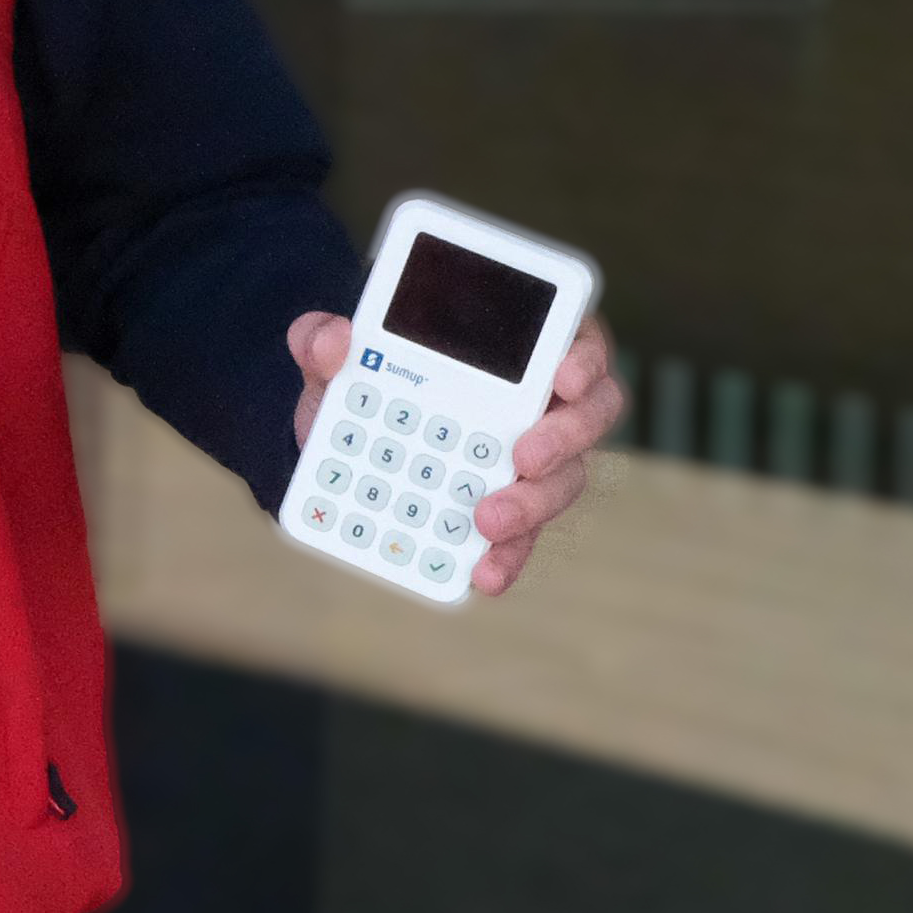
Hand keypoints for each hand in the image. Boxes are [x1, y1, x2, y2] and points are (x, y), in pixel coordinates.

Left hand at [288, 308, 623, 594]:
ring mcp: (534, 461)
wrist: (337, 439)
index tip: (563, 373)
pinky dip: (508, 556)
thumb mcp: (333, 355)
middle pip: (589, 414)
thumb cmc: (360, 380)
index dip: (584, 356)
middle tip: (525, 455)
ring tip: (489, 522)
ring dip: (534, 504)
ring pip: (563, 480)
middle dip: (564, 437)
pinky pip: (524, 536)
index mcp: (517, 348)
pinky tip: (482, 574)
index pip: (577, 340)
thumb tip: (330, 340)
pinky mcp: (511, 510)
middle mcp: (541, 402)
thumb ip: (323, 338)